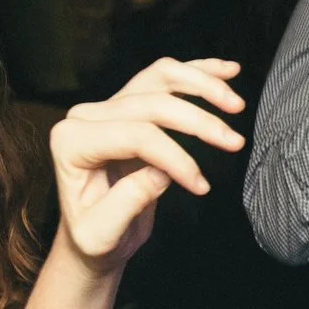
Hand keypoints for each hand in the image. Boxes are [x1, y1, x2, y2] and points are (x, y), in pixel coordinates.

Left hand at [50, 56, 247, 270]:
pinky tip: (228, 70)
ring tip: (236, 104)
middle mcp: (86, 116)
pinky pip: (163, 77)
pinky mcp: (129, 105)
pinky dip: (197, 71)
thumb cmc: (94, 237)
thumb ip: (126, 202)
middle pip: (152, 102)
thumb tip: (162, 172)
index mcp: (72, 143)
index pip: (135, 135)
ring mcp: (107, 106)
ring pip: (160, 77)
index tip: (201, 186)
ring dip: (202, 84)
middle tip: (234, 143)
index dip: (176, 157)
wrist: (91, 236)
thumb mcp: (102, 234)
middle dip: (199, 120)